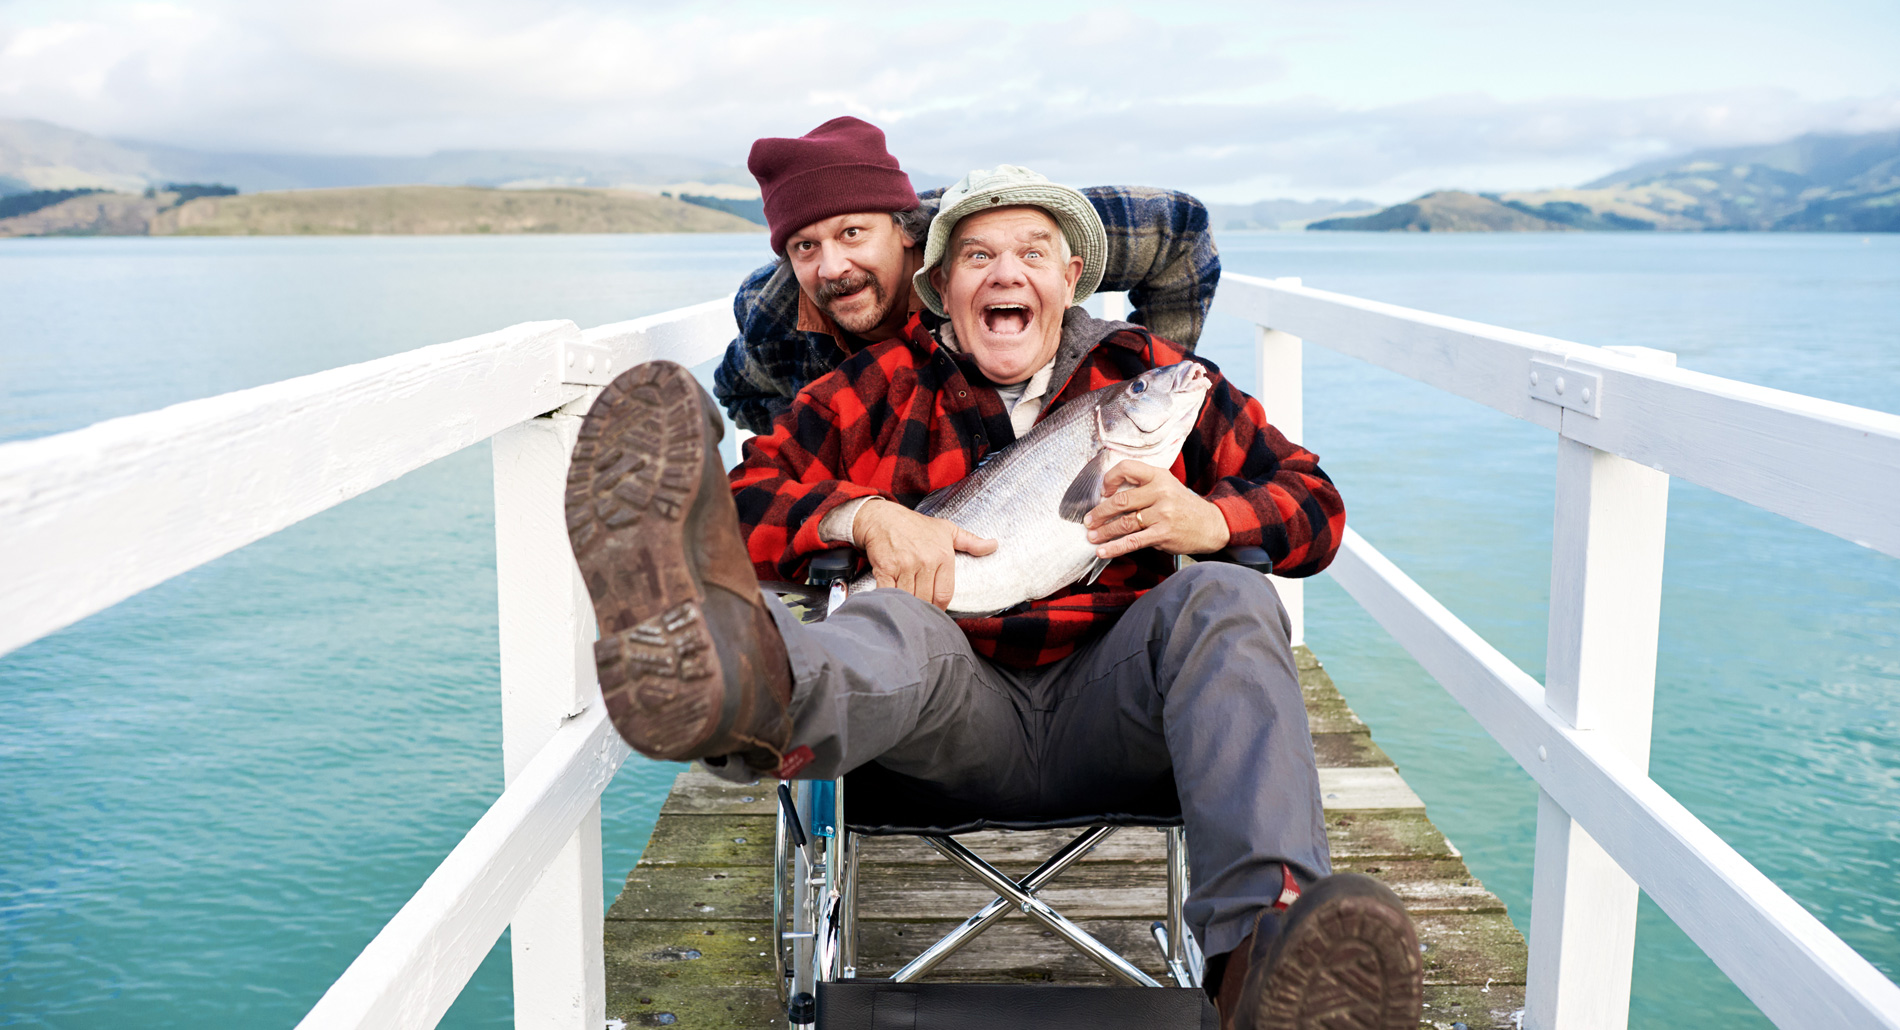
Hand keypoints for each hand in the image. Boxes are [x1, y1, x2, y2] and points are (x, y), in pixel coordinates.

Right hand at [853, 499, 997, 608]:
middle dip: (923, 607)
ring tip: (906, 607)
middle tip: (919, 610)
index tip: (935, 609)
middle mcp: (925, 561)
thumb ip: (971, 542)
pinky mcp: (885, 569)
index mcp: (943, 556)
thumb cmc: (915, 525)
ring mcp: (904, 565)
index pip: (945, 594)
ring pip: (909, 599)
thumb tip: (994, 546)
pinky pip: (890, 593)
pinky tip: (892, 601)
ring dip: (907, 606)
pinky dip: (891, 600)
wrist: (882, 518)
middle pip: (926, 600)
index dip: (940, 606)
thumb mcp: (946, 529)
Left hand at [1082, 460, 1230, 559]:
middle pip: (1121, 501)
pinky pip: (1133, 541)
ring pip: (1124, 523)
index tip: (1102, 492)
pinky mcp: (1163, 534)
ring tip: (1092, 537)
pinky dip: (1115, 548)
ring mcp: (1162, 514)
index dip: (1109, 479)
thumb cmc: (1182, 505)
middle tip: (1088, 521)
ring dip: (1104, 532)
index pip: (1127, 468)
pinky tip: (1103, 551)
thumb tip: (1108, 496)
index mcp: (1159, 476)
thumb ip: (1143, 486)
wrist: (1210, 524)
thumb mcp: (1167, 485)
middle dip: (1100, 513)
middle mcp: (1160, 492)